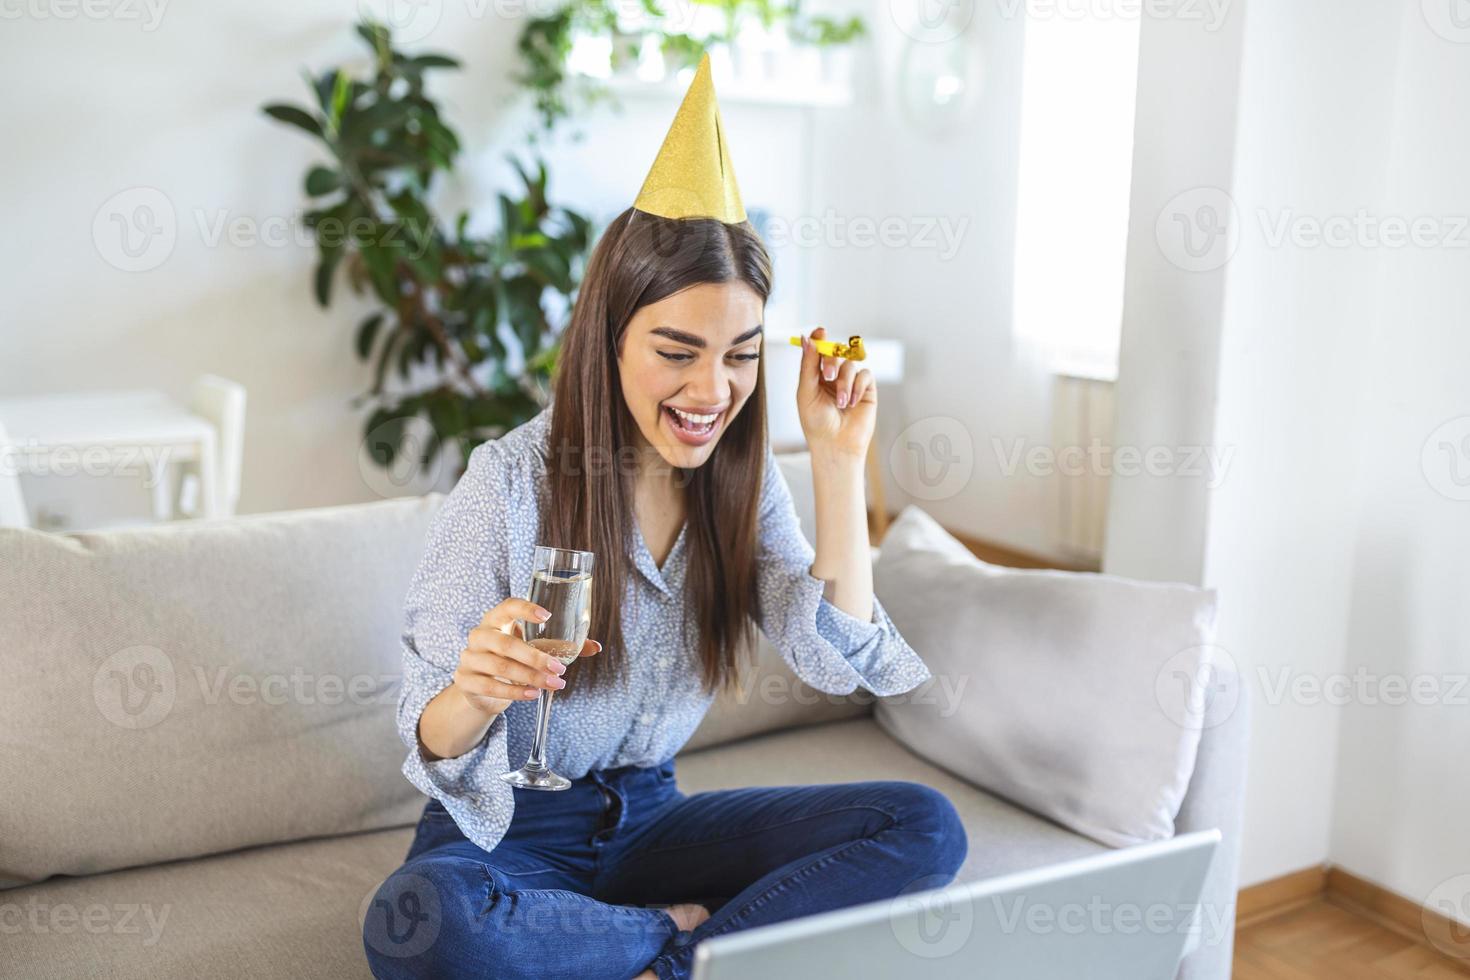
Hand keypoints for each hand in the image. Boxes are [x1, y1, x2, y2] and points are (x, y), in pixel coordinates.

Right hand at [452, 598, 602, 716]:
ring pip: (501, 667)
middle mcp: (479, 635)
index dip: (526, 609)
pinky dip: (515, 692)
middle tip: (560, 669)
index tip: (547, 615)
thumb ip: (561, 646)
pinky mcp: (465, 680)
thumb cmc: (512, 659)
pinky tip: (533, 694)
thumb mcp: (534, 648)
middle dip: (536, 658)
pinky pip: (491, 687)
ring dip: (530, 677)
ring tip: (554, 684)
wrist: (480, 686)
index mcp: (496, 620)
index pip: (507, 606)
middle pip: (506, 644)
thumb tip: (595, 647)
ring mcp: (469, 657)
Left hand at [796, 326, 875, 460]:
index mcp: (815, 375)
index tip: (820, 331)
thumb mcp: (806, 391)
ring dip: (844, 383)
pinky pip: (865, 374)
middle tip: (828, 377)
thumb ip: (808, 365)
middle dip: (832, 362)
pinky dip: (857, 387)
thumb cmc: (816, 422)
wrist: (835, 444)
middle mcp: (833, 376)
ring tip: (841, 403)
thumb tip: (808, 338)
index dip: (820, 339)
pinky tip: (851, 403)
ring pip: (850, 364)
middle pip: (835, 353)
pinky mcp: (866, 389)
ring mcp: (851, 382)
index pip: (818, 351)